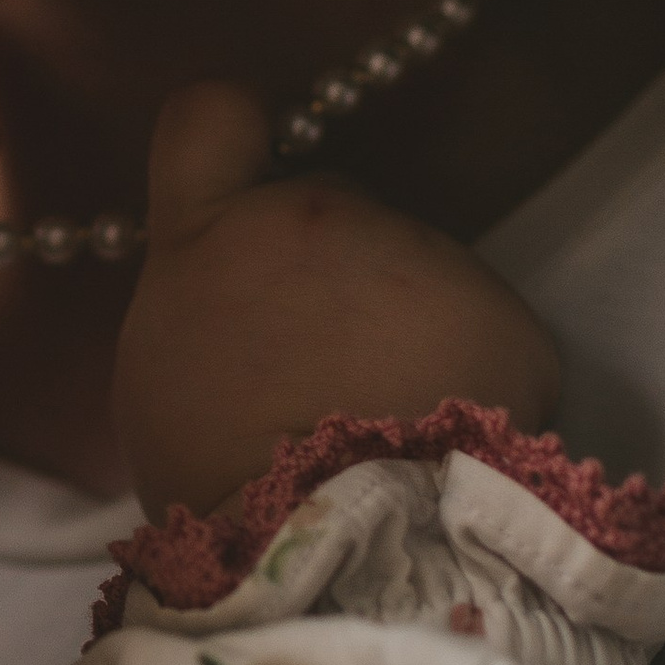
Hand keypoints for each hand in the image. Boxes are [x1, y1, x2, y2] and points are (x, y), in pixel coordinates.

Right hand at [113, 84, 561, 518]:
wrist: (334, 548)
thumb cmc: (223, 482)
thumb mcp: (162, 379)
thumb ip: (202, 301)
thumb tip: (244, 298)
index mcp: (210, 233)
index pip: (210, 115)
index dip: (234, 136)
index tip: (251, 170)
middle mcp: (316, 214)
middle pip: (329, 213)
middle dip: (333, 274)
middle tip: (319, 375)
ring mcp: (417, 253)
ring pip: (415, 275)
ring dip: (406, 331)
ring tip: (382, 426)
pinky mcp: (503, 312)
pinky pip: (486, 334)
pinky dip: (478, 382)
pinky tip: (443, 442)